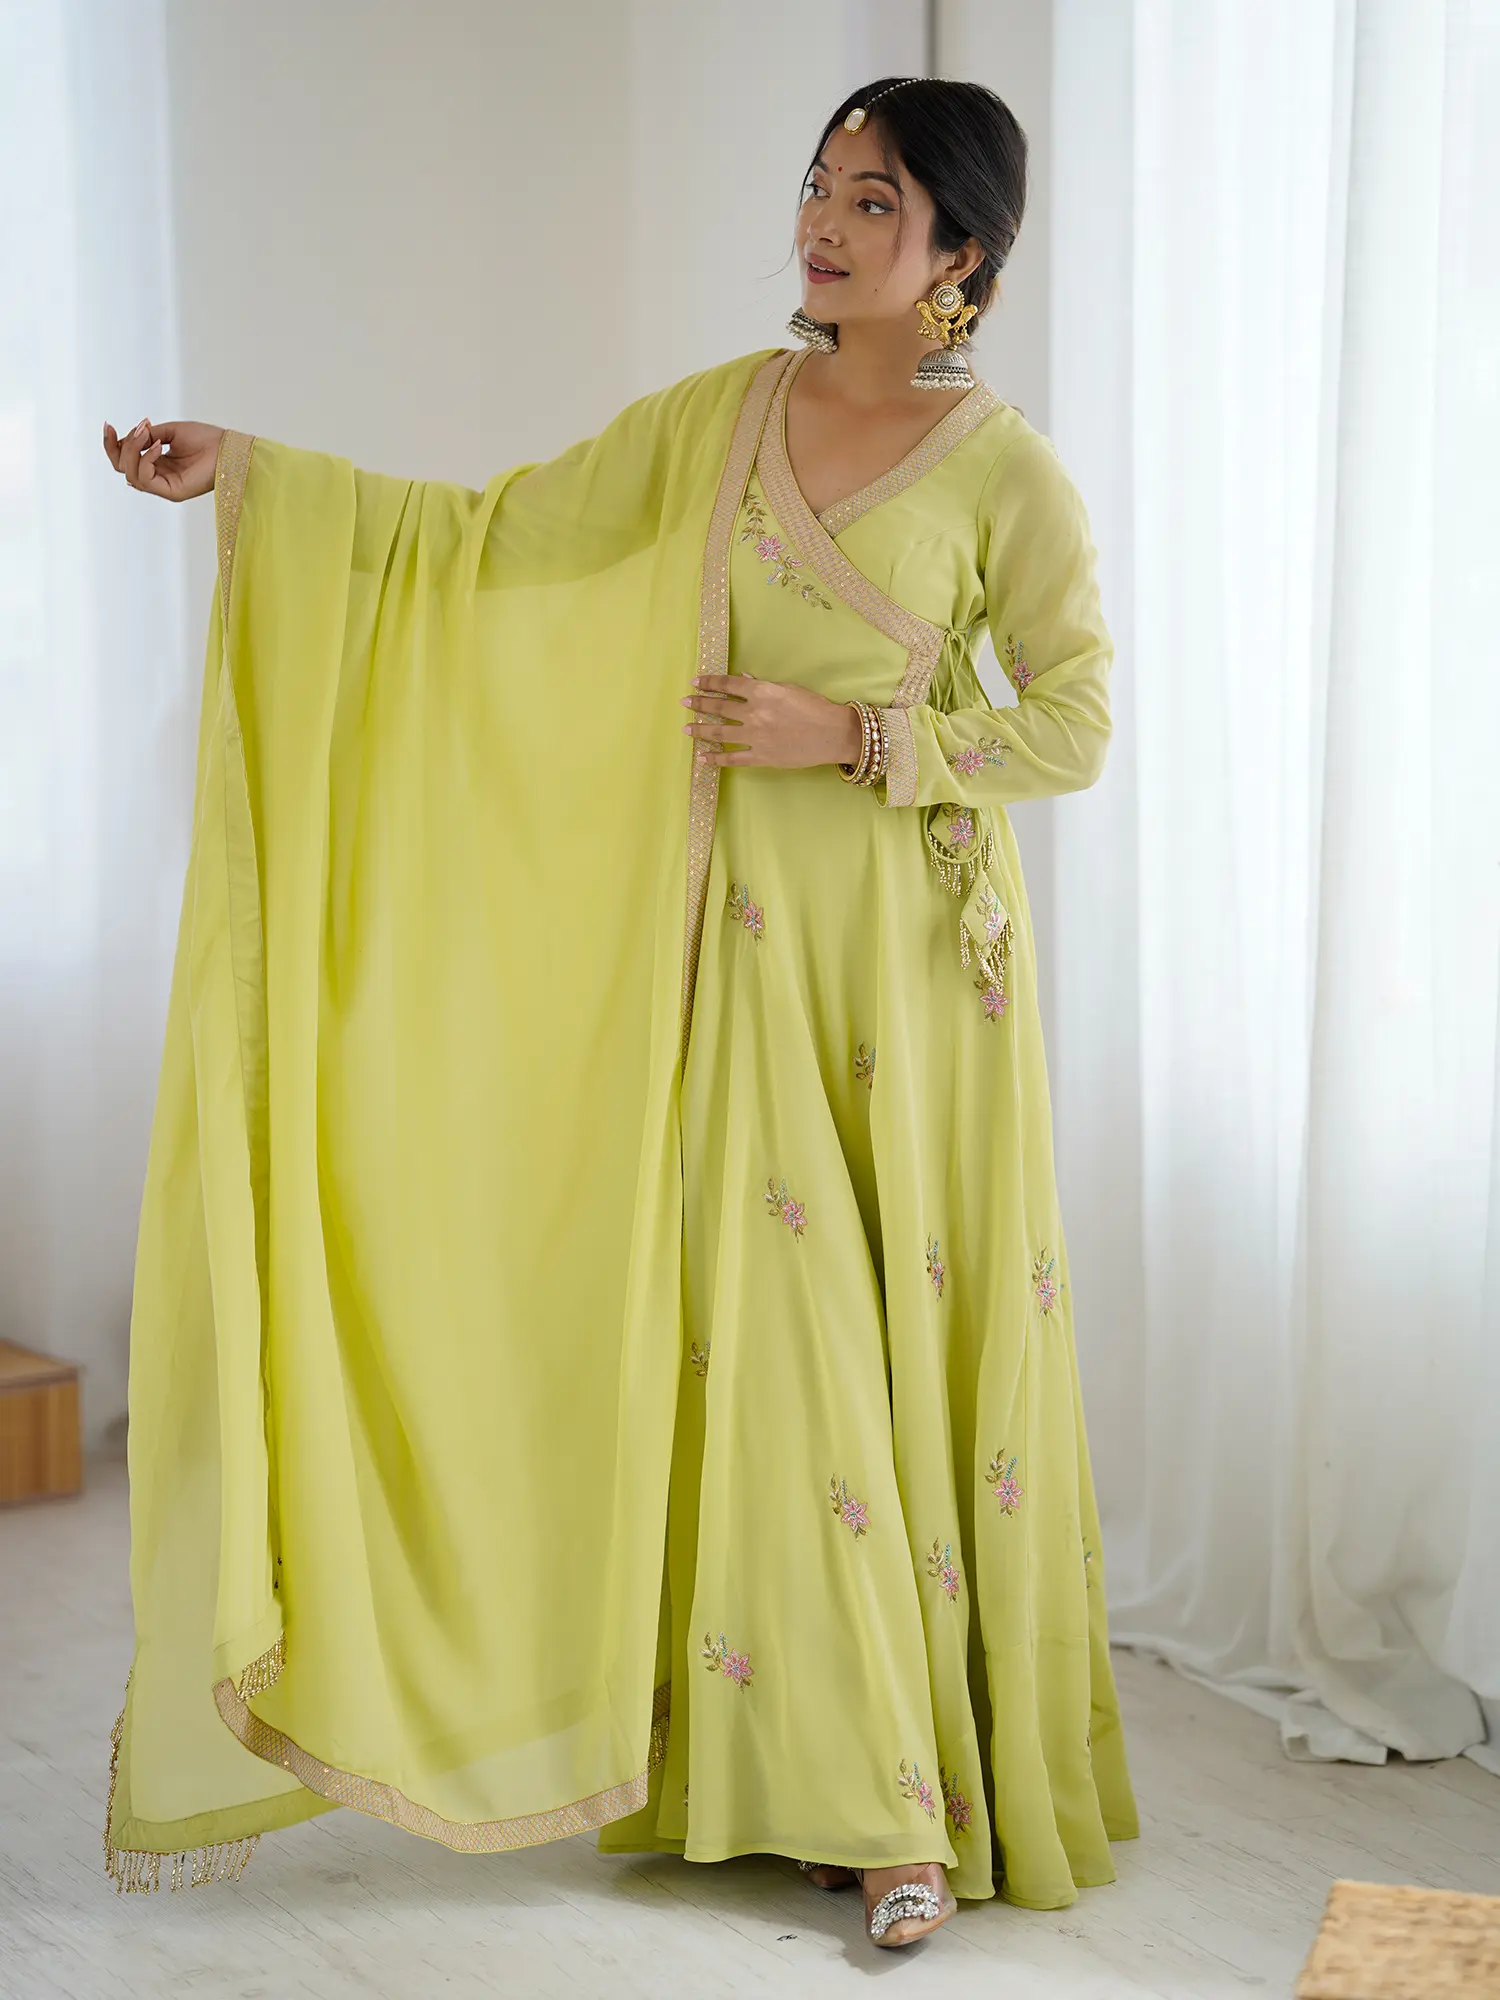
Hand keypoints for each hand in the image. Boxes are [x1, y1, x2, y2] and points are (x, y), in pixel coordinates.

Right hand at [102, 418, 223, 501]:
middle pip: (122, 469)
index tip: (108, 425)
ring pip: (130, 474)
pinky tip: (157, 445)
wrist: (227, 447)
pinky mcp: (172, 493)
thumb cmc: (205, 439)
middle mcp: (158, 478)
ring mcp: (164, 488)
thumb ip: (145, 436)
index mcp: (157, 464)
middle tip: (135, 429)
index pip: (124, 461)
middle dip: (119, 447)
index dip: (112, 445)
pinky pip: (145, 479)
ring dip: (133, 450)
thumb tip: (126, 439)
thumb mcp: (167, 432)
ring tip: (147, 433)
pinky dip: (146, 459)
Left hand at [680, 674, 863, 768]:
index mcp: (762, 692)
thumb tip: (743, 678)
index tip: (695, 682)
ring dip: (700, 729)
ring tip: (686, 728)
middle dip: (699, 704)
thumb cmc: (816, 708)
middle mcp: (755, 713)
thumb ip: (763, 685)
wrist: (833, 734)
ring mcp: (756, 736)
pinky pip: (733, 758)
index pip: (728, 685)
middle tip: (685, 702)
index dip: (709, 683)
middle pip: (719, 707)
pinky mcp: (761, 757)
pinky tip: (703, 757)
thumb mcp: (789, 689)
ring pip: (720, 732)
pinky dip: (716, 758)